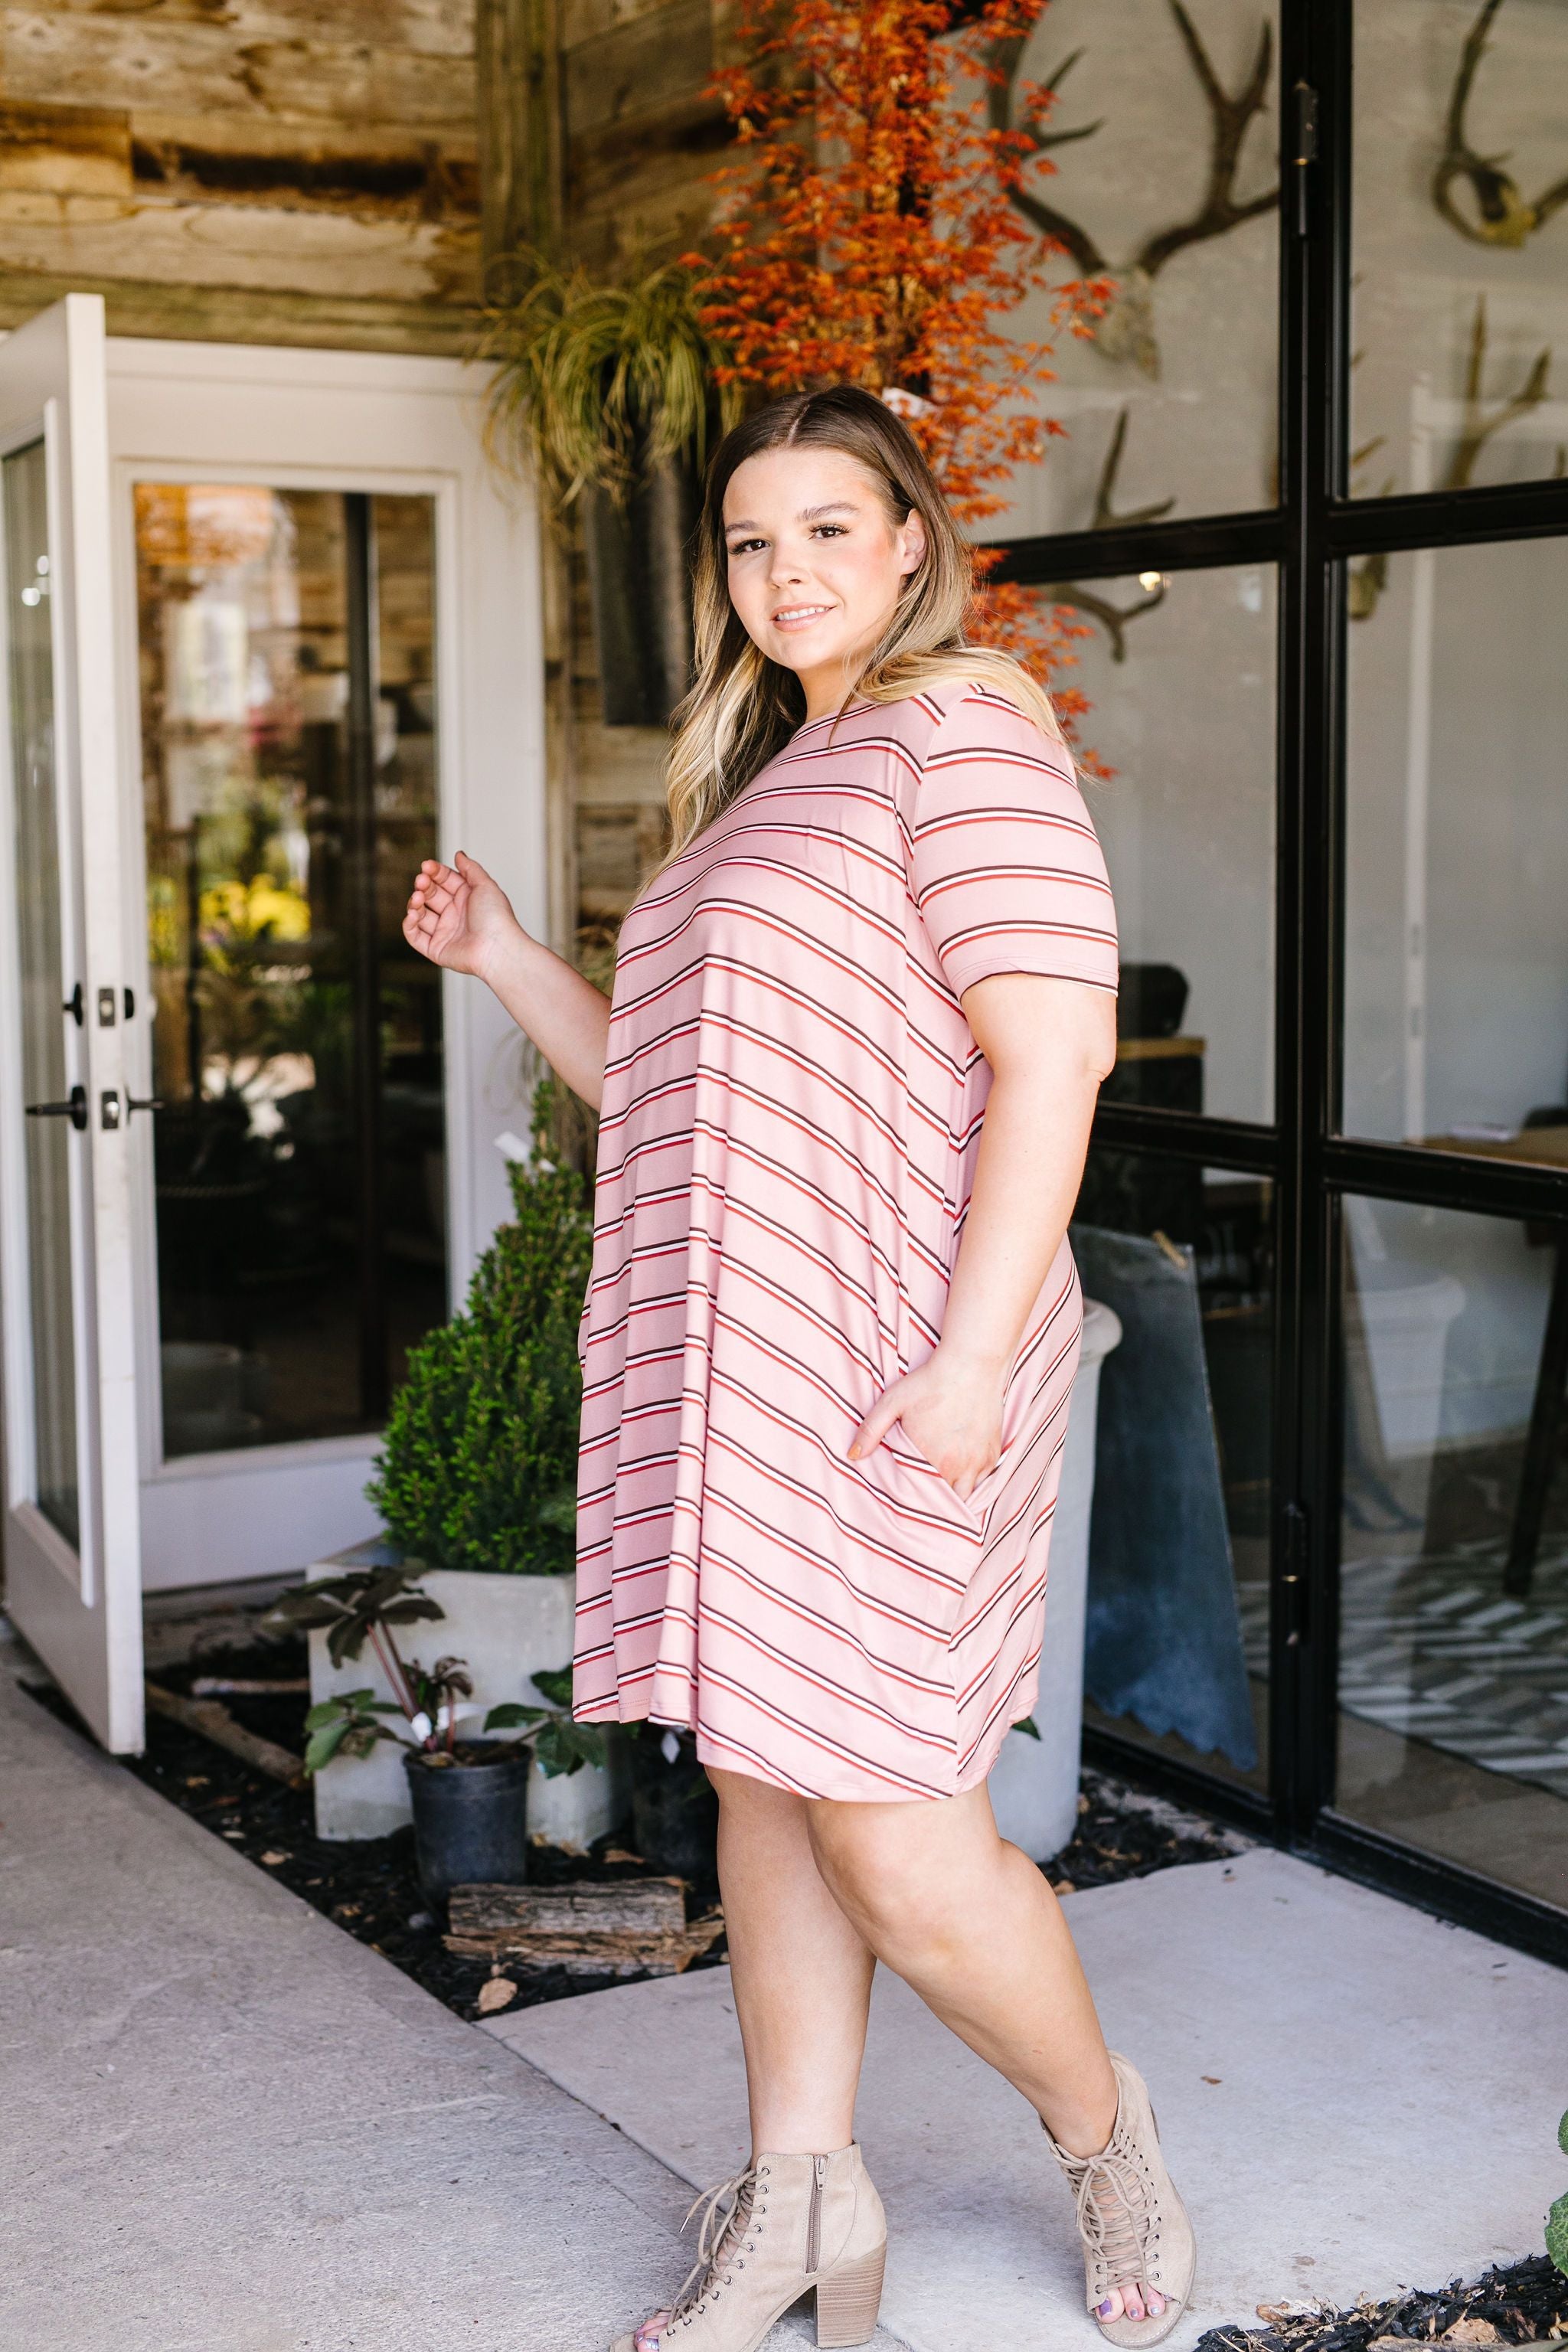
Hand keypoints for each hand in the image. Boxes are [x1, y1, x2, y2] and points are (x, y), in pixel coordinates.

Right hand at [404, 852, 523, 981]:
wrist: (497, 948)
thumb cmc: (496, 918)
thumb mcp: (485, 885)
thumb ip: (470, 869)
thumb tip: (459, 855)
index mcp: (466, 899)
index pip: (444, 881)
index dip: (434, 872)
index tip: (427, 866)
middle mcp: (455, 915)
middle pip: (430, 895)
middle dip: (423, 886)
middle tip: (421, 881)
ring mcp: (445, 932)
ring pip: (420, 914)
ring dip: (414, 903)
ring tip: (417, 897)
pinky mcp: (436, 949)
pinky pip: (415, 937)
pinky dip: (409, 925)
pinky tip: (413, 914)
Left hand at [847, 1347, 1004, 1501]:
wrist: (972, 1363)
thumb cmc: (930, 1382)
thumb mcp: (892, 1402)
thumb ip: (870, 1431)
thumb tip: (852, 1456)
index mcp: (936, 1462)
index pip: (924, 1500)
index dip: (915, 1503)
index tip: (907, 1504)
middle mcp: (962, 1468)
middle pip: (947, 1503)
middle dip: (935, 1503)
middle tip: (922, 1499)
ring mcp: (981, 1462)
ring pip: (967, 1494)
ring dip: (955, 1493)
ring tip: (940, 1488)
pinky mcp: (994, 1453)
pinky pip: (982, 1479)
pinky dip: (971, 1478)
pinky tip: (958, 1469)